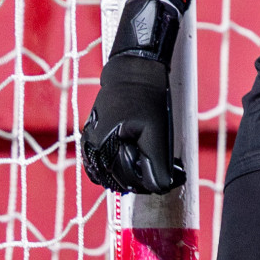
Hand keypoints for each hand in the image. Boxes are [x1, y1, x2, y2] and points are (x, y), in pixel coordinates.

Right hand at [80, 0, 185, 193]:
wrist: (133, 72)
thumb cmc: (147, 99)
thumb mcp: (158, 133)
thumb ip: (158, 164)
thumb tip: (162, 187)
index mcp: (109, 146)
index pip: (132, 182)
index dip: (153, 182)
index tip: (169, 176)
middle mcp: (94, 146)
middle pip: (119, 180)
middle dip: (141, 180)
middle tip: (160, 171)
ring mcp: (89, 140)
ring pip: (106, 175)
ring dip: (126, 177)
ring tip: (146, 168)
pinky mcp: (90, 135)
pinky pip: (97, 164)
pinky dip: (111, 170)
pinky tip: (127, 166)